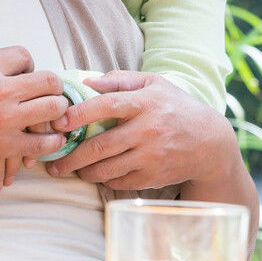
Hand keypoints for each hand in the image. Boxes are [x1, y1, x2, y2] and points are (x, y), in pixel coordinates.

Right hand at [0, 25, 67, 177]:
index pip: (24, 55)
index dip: (25, 62)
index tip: (20, 72)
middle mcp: (0, 91)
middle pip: (48, 80)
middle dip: (50, 83)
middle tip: (43, 90)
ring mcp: (5, 121)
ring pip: (53, 108)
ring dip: (55, 108)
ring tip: (50, 111)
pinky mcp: (5, 147)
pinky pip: (43, 142)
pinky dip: (52, 140)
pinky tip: (48, 137)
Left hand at [43, 71, 253, 198]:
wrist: (210, 142)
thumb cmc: (176, 107)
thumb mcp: (154, 83)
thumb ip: (120, 79)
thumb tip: (88, 81)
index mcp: (144, 103)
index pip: (106, 106)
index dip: (79, 114)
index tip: (59, 122)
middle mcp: (147, 131)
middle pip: (100, 146)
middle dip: (70, 156)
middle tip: (52, 161)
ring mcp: (150, 157)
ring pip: (106, 168)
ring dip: (82, 171)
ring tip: (67, 169)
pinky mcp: (153, 177)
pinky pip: (119, 182)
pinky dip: (104, 179)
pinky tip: (94, 174)